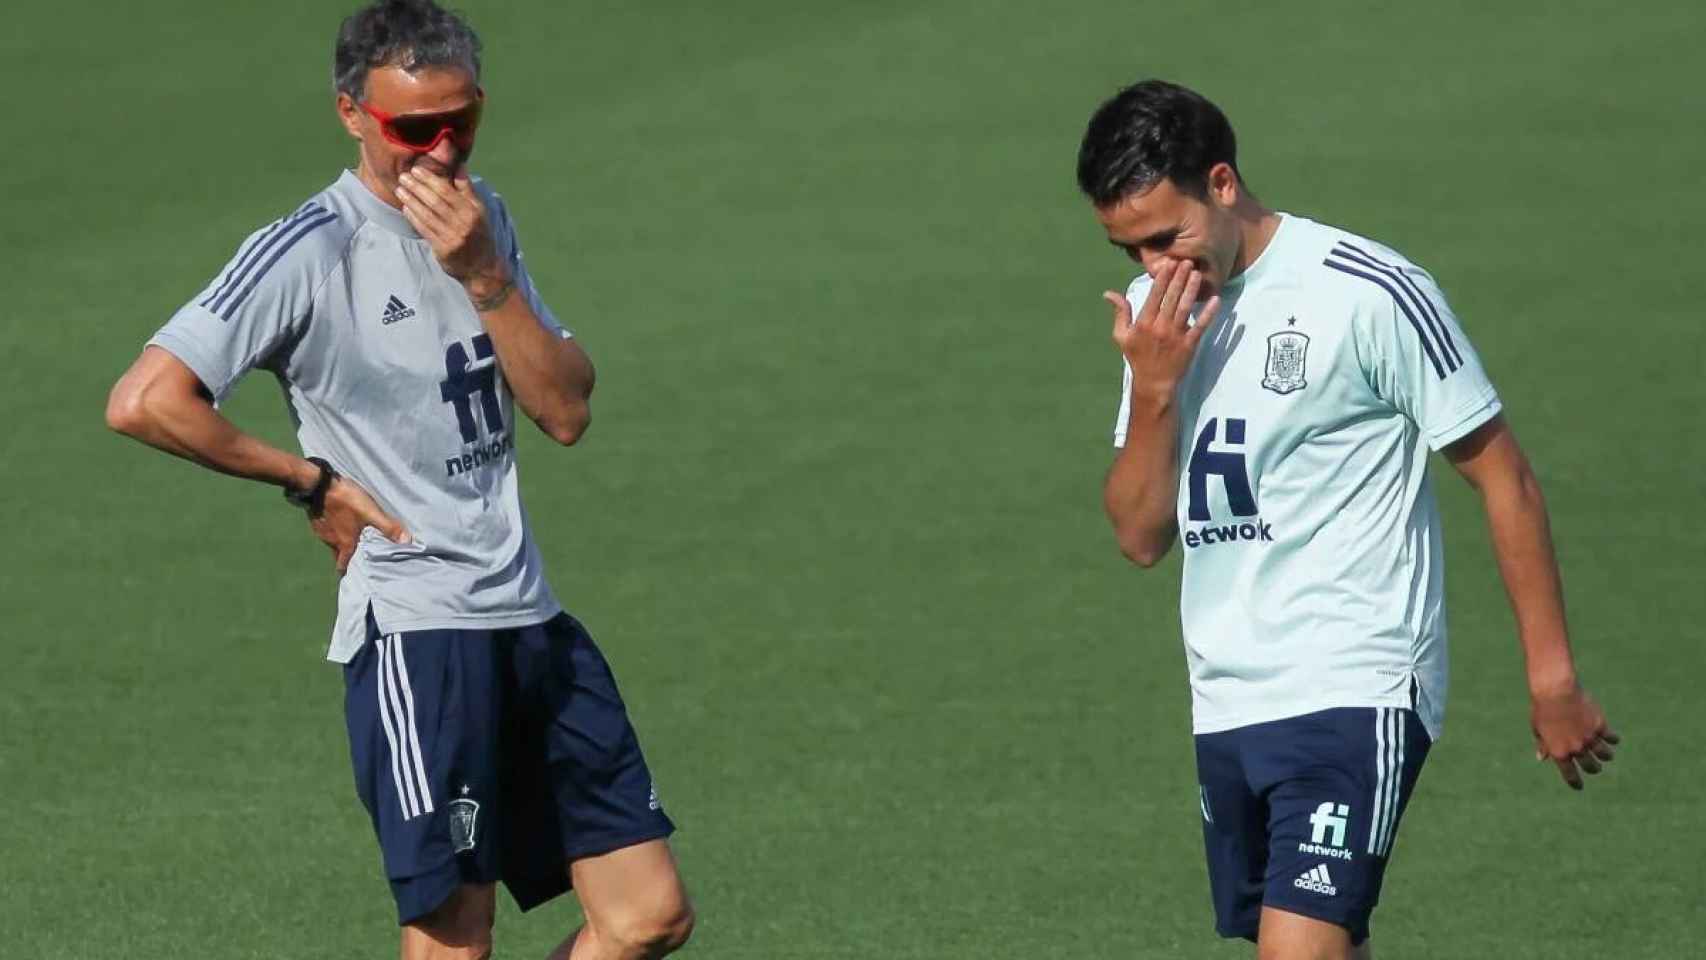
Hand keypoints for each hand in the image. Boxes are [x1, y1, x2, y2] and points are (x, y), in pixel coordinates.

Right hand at [309, 476, 411, 574]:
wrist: (318, 485)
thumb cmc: (346, 501)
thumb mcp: (371, 513)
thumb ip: (388, 527)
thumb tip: (406, 542)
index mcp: (345, 544)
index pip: (343, 565)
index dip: (347, 572)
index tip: (352, 577)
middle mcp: (331, 541)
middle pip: (338, 555)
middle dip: (345, 559)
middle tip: (356, 559)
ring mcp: (321, 531)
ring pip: (332, 543)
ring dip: (340, 544)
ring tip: (352, 541)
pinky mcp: (316, 520)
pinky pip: (326, 531)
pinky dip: (333, 531)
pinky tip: (340, 524)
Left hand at [395, 167, 507, 291]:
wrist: (483, 267)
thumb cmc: (479, 234)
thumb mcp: (479, 211)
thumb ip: (467, 189)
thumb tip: (460, 165)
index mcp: (472, 211)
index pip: (447, 191)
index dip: (430, 179)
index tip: (416, 170)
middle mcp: (463, 223)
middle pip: (435, 201)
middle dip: (417, 188)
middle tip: (403, 177)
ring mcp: (452, 238)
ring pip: (427, 215)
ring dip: (411, 201)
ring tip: (399, 190)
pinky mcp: (443, 250)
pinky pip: (425, 230)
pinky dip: (414, 217)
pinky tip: (406, 208)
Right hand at [1105, 259, 1220, 398]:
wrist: (1153, 383)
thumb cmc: (1137, 357)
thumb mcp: (1122, 336)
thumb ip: (1120, 313)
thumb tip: (1109, 293)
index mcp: (1144, 323)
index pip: (1154, 296)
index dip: (1163, 278)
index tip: (1169, 263)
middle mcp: (1160, 327)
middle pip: (1171, 298)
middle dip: (1180, 278)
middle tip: (1188, 261)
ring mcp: (1176, 336)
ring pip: (1185, 308)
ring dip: (1192, 290)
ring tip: (1198, 274)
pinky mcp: (1190, 345)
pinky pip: (1201, 327)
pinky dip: (1209, 314)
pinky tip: (1215, 300)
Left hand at [1530, 681, 1618, 789]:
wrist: (1556, 691)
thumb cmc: (1543, 708)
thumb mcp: (1538, 729)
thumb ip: (1543, 745)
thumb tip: (1542, 758)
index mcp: (1559, 752)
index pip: (1570, 775)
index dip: (1575, 783)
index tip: (1578, 786)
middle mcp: (1576, 748)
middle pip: (1591, 767)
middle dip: (1593, 769)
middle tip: (1594, 768)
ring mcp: (1590, 738)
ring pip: (1605, 756)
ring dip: (1606, 756)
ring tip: (1605, 754)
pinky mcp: (1601, 726)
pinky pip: (1612, 739)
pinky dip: (1613, 740)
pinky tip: (1612, 739)